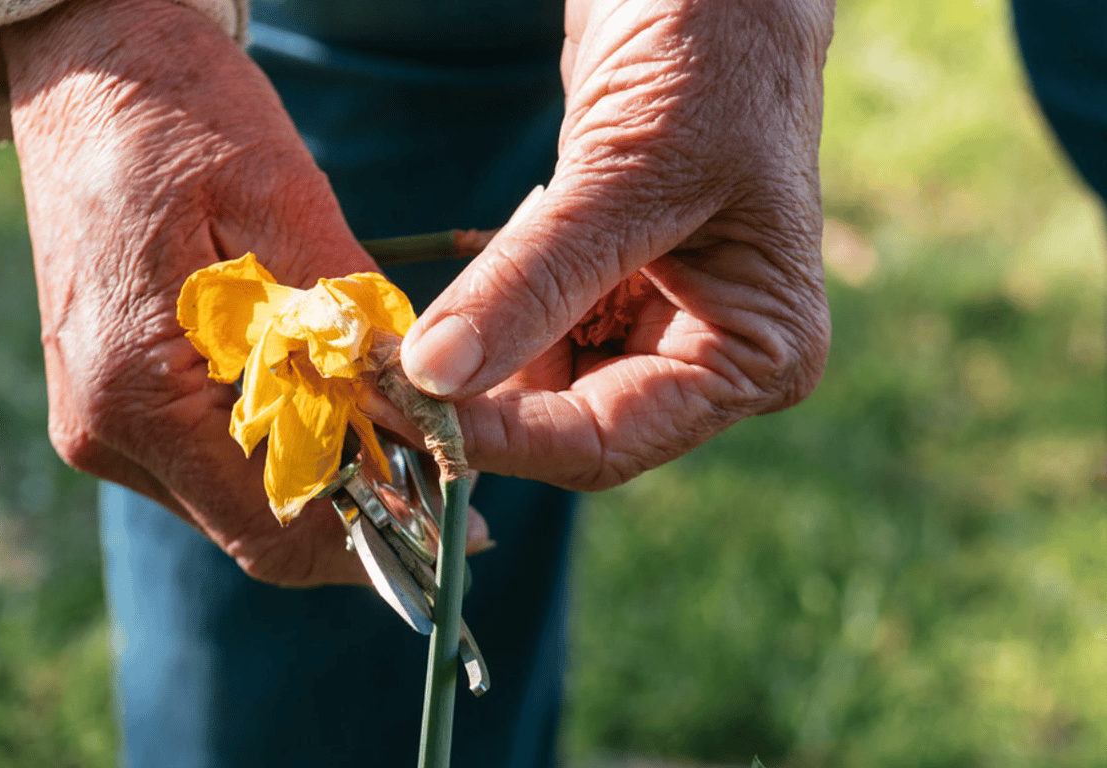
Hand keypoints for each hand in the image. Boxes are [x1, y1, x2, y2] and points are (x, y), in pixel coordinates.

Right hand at [0, 0, 487, 584]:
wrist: (86, 62)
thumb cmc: (181, 116)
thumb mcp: (286, 209)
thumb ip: (350, 328)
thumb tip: (422, 419)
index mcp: (140, 394)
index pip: (273, 528)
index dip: (374, 541)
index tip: (455, 522)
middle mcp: (108, 431)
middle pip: (259, 525)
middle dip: (359, 510)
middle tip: (443, 471)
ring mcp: (103, 420)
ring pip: (240, 494)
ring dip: (326, 474)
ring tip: (400, 428)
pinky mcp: (113, 398)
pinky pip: (215, 453)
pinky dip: (285, 442)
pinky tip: (335, 398)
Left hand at [401, 0, 833, 489]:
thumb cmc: (714, 60)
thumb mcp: (626, 177)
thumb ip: (531, 281)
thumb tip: (433, 373)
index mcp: (753, 354)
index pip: (608, 442)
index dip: (504, 440)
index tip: (409, 414)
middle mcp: (707, 357)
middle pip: (566, 425)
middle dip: (475, 403)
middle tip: (380, 376)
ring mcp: (654, 323)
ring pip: (535, 386)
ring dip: (466, 361)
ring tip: (406, 328)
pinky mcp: (606, 286)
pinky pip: (528, 330)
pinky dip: (479, 317)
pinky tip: (461, 280)